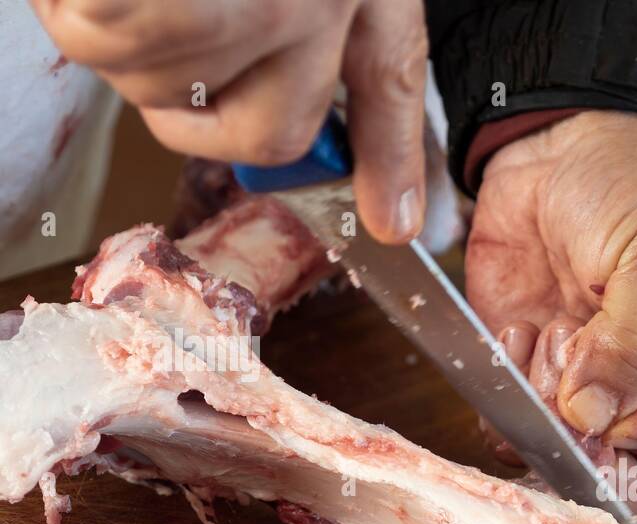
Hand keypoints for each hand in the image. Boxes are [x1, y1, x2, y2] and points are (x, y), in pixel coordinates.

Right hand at [31, 0, 427, 243]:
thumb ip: (318, 8)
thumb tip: (312, 126)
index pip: (387, 82)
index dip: (391, 159)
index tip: (394, 220)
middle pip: (267, 131)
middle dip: (190, 116)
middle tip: (140, 45)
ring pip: (167, 85)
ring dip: (109, 38)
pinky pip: (108, 39)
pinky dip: (72, 9)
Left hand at [467, 111, 636, 506]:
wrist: (560, 144)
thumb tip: (593, 419)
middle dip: (610, 467)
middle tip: (575, 420)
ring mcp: (604, 404)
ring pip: (580, 476)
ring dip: (552, 424)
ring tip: (551, 337)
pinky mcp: (539, 391)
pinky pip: (520, 439)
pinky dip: (507, 404)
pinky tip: (517, 335)